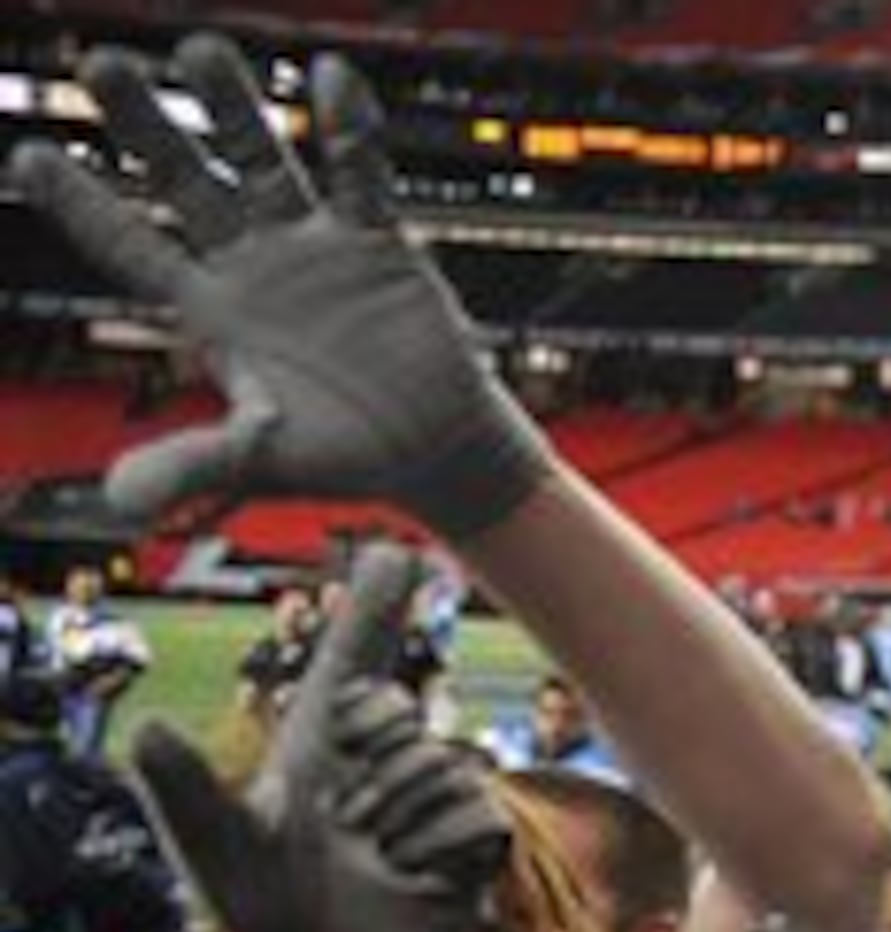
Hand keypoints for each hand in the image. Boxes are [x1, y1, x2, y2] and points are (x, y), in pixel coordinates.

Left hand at [14, 38, 550, 536]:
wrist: (431, 451)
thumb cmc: (337, 456)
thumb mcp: (260, 462)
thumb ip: (194, 467)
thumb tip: (120, 500)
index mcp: (206, 310)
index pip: (131, 246)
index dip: (83, 205)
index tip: (30, 161)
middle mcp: (248, 263)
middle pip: (183, 181)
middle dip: (144, 127)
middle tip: (101, 64)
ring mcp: (311, 246)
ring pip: (261, 162)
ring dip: (233, 109)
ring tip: (202, 52)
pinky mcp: (379, 244)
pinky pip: (359, 180)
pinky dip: (350, 134)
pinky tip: (333, 78)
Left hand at [131, 545, 510, 931]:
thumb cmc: (267, 905)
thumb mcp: (214, 851)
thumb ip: (184, 791)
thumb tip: (146, 727)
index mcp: (321, 744)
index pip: (353, 660)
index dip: (373, 605)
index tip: (396, 551)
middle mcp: (381, 758)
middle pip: (396, 715)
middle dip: (370, 765)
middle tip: (345, 824)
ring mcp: (431, 797)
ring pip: (438, 767)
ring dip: (397, 820)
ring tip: (373, 858)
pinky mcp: (472, 840)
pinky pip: (474, 818)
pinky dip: (435, 851)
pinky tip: (411, 877)